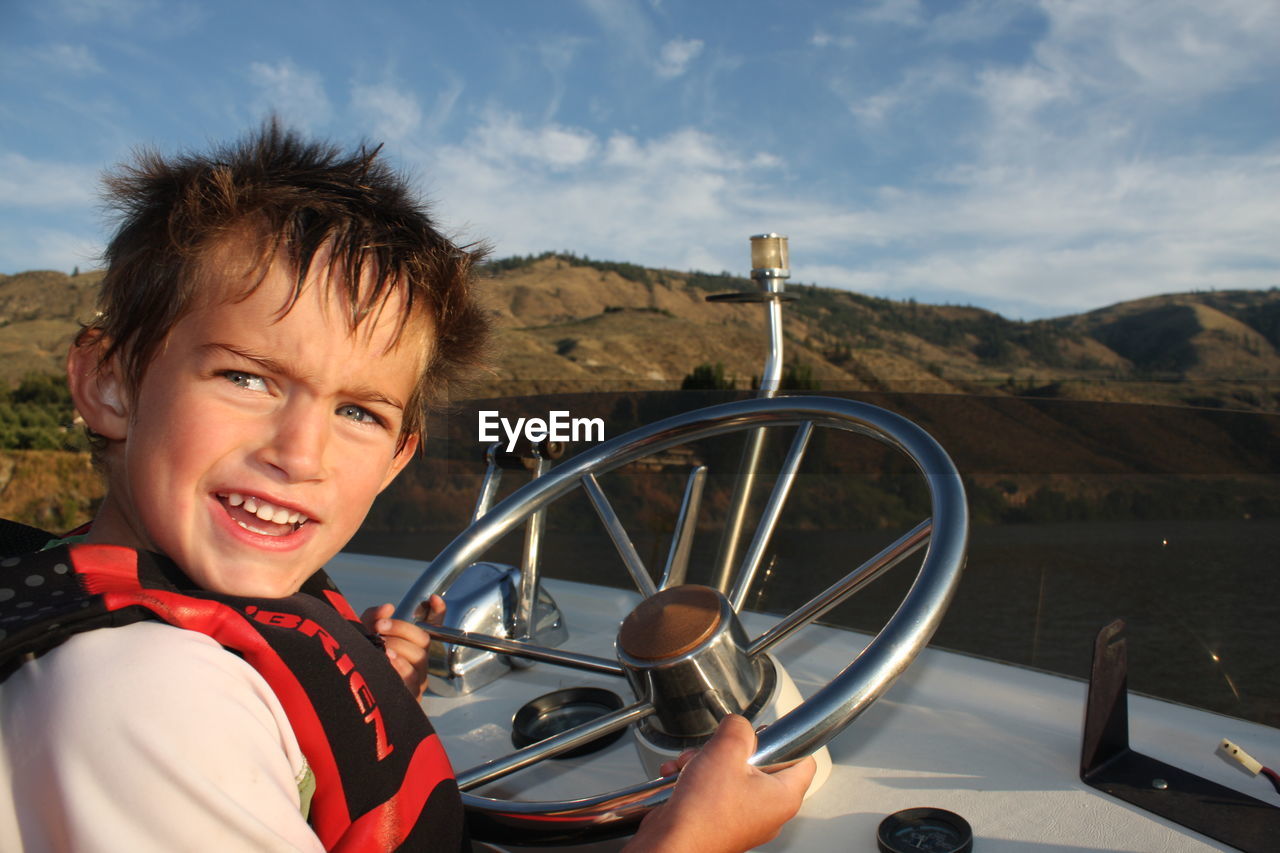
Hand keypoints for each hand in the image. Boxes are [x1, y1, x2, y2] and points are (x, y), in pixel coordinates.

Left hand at [360, 595, 444, 699]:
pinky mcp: (411, 697)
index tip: (433, 598)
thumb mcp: (366, 638)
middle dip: (401, 629)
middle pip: (423, 640)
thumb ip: (374, 618)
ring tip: (382, 646)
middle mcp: (419, 661)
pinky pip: (411, 680)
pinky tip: (387, 661)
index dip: (438, 611)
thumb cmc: (367, 664)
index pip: (434, 626)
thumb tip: (387, 608)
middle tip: (380, 627)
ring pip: (418, 659)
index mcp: (413, 646)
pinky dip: (400, 668)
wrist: (359, 700)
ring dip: (400, 648)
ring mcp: (418, 679)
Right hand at [626, 714, 815, 852]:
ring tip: (691, 764)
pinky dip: (696, 779)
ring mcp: (744, 818)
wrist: (671, 844)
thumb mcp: (726, 751)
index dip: (785, 739)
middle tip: (718, 748)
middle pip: (760, 763)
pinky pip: (714, 790)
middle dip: (730, 749)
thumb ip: (738, 728)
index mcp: (783, 797)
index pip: (803, 759)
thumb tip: (738, 725)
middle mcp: (768, 811)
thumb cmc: (704, 813)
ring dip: (707, 761)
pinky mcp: (721, 822)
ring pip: (732, 774)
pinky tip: (680, 778)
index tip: (765, 731)